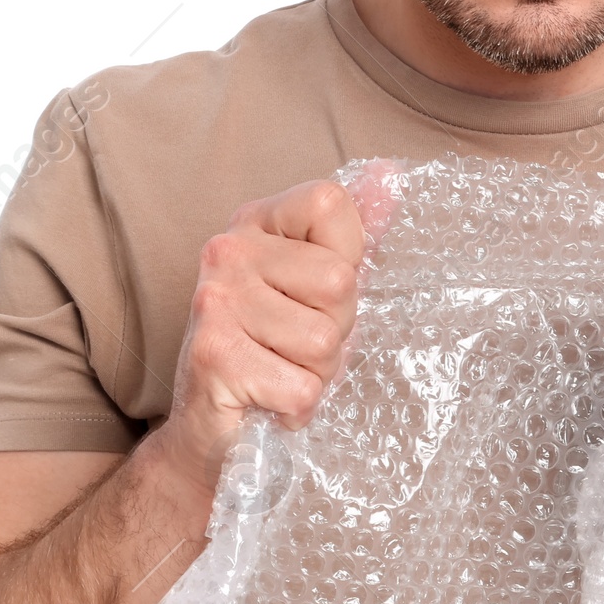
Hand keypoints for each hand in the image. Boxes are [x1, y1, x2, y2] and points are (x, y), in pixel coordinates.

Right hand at [146, 172, 392, 507]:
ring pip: (323, 340)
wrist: (210, 431)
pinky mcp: (214, 355)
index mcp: (256, 222)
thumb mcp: (318, 287)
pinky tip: (267, 401)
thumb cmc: (274, 352)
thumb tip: (392, 172)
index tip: (313, 292)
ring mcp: (215, 300)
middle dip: (334, 329)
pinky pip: (302, 386)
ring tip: (280, 374)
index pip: (332, 205)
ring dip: (315, 373)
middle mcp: (228, 250)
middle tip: (294, 348)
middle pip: (339, 282)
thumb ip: (355, 231)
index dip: (346, 260)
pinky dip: (296, 407)